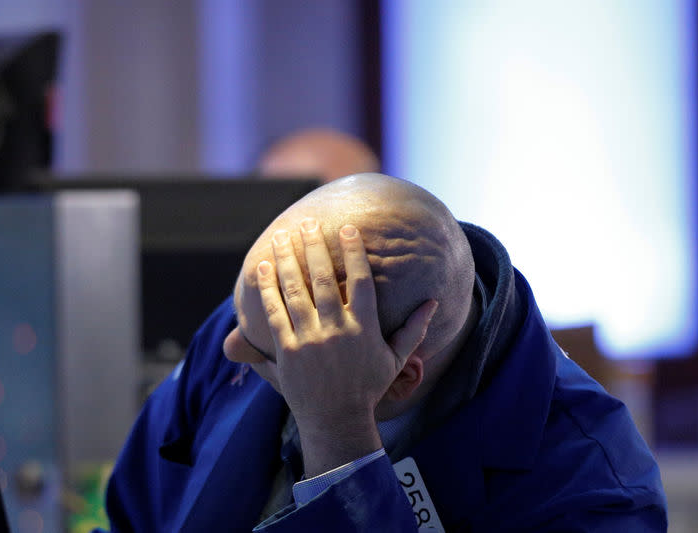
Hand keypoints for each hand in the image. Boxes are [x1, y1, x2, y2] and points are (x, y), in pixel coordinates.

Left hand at [256, 218, 437, 474]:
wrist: (337, 420)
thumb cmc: (368, 388)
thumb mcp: (395, 359)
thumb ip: (413, 329)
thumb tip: (434, 302)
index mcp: (364, 328)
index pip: (360, 281)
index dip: (354, 252)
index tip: (348, 229)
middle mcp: (336, 330)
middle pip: (324, 278)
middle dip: (315, 247)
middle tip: (307, 222)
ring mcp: (310, 339)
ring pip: (296, 290)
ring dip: (288, 259)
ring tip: (283, 236)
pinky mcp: (287, 350)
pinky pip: (275, 313)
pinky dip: (268, 288)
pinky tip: (264, 267)